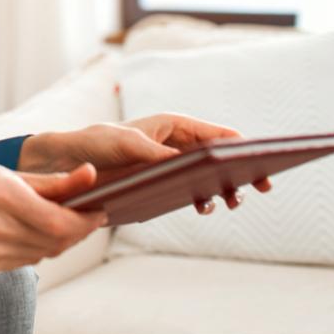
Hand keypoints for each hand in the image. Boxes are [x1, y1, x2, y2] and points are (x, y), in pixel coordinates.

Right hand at [0, 161, 109, 271]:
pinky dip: (44, 247)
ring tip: (65, 222)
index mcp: (4, 197)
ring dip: (64, 239)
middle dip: (79, 230)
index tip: (99, 212)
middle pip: (56, 241)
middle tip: (89, 217)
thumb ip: (58, 180)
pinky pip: (32, 259)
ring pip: (48, 253)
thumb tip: (91, 175)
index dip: (84, 222)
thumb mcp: (20, 173)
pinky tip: (38, 232)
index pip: (57, 222)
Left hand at [17, 113, 272, 215]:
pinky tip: (203, 208)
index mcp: (174, 126)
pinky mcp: (161, 183)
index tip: (263, 160)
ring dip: (224, 188)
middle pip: (220, 158)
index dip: (243, 147)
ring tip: (231, 202)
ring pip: (209, 176)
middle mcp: (177, 144)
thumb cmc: (97, 142)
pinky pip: (190, 191)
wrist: (70, 161)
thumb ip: (155, 153)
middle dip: (242, 171)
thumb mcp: (126, 144)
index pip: (218, 134)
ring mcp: (171, 165)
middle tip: (260, 188)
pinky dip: (201, 199)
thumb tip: (181, 162)